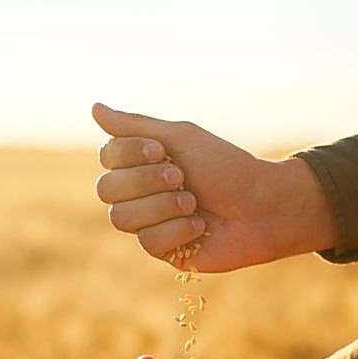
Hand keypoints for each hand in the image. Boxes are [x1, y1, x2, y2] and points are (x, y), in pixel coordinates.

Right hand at [92, 103, 334, 270]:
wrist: (264, 205)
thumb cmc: (227, 167)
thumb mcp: (183, 138)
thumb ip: (136, 126)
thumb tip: (94, 107)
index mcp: (141, 163)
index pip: (107, 158)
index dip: (130, 155)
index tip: (162, 150)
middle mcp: (140, 193)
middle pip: (106, 190)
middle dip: (146, 181)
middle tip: (181, 177)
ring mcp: (149, 223)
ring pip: (122, 218)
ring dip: (163, 206)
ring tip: (194, 203)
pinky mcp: (164, 251)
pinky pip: (148, 243)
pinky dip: (178, 230)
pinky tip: (201, 227)